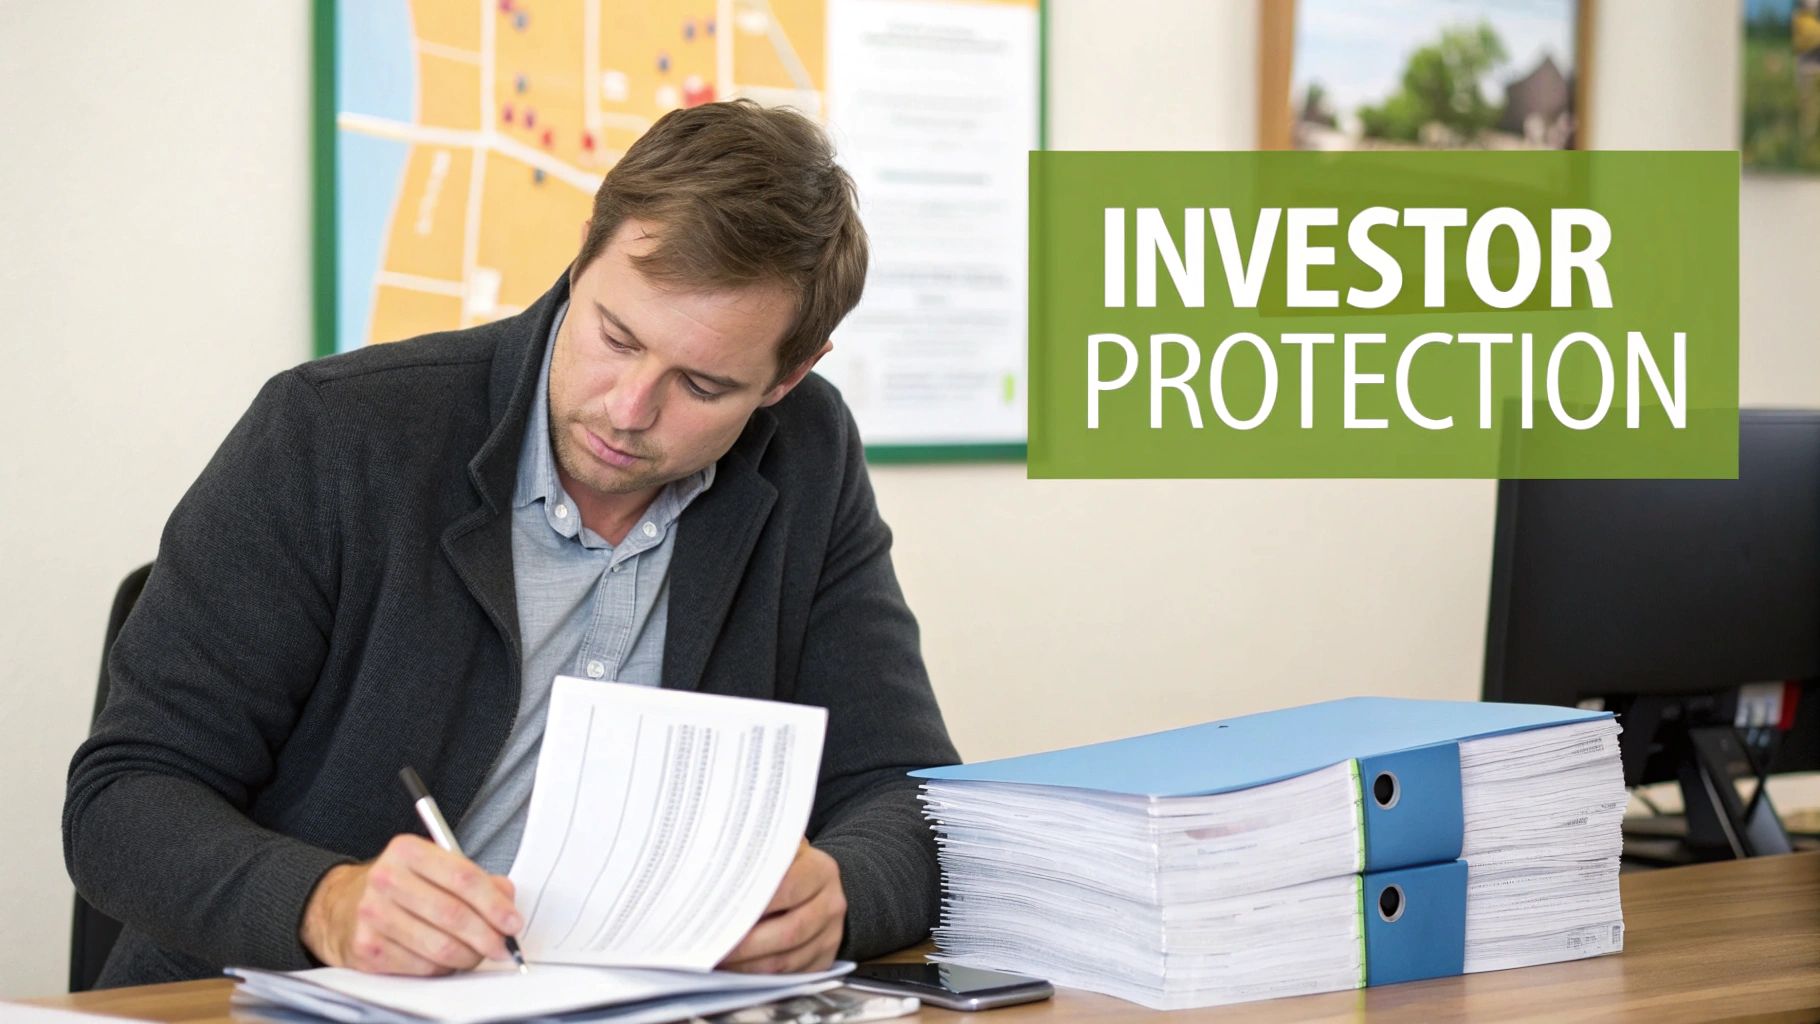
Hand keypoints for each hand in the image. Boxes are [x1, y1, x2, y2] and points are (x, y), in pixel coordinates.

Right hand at [300, 835, 522, 974]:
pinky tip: (445, 959)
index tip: (512, 922)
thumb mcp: (434, 867)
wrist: (339, 906)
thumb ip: (475, 879)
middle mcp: (386, 879)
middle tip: (503, 946)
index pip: (463, 878)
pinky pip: (421, 966)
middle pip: (453, 915)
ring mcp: (373, 915)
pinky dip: (442, 968)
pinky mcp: (367, 948)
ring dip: (468, 956)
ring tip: (476, 954)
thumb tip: (507, 901)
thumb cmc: (397, 886)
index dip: (495, 904)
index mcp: (408, 851)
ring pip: (439, 946)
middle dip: (488, 936)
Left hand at [719, 838, 845, 973]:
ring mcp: (830, 936)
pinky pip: (788, 975)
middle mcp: (830, 904)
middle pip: (788, 932)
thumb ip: (757, 855)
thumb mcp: (781, 851)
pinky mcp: (823, 961)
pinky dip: (758, 976)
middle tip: (712, 945)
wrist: (822, 888)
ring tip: (717, 960)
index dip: (752, 903)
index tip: (719, 910)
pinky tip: (734, 969)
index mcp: (820, 871)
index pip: (786, 888)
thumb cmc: (790, 867)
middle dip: (745, 944)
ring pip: (786, 960)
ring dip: (747, 965)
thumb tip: (718, 865)